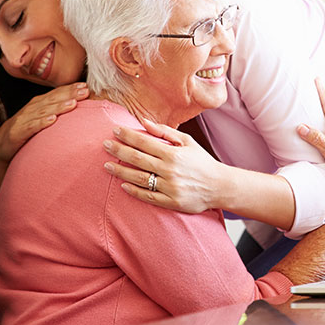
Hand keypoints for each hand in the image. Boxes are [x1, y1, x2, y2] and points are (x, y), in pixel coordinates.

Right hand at [0, 82, 88, 168]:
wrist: (1, 145)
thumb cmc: (25, 130)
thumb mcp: (41, 118)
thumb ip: (56, 111)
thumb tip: (77, 106)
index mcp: (39, 104)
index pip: (56, 94)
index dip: (70, 89)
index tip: (86, 86)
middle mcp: (32, 109)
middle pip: (53, 99)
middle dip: (69, 94)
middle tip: (85, 91)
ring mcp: (25, 119)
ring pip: (44, 111)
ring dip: (59, 107)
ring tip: (72, 104)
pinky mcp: (18, 132)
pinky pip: (31, 127)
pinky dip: (41, 123)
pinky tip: (52, 120)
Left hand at [103, 117, 221, 212]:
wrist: (220, 186)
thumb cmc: (202, 162)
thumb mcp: (188, 142)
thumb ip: (165, 132)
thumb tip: (143, 121)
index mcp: (174, 153)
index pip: (145, 142)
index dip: (127, 135)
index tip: (114, 130)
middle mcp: (170, 170)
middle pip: (137, 159)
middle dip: (118, 150)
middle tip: (104, 145)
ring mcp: (169, 187)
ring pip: (138, 178)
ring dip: (121, 171)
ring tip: (107, 165)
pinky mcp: (171, 202)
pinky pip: (147, 196)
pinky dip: (133, 191)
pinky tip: (122, 185)